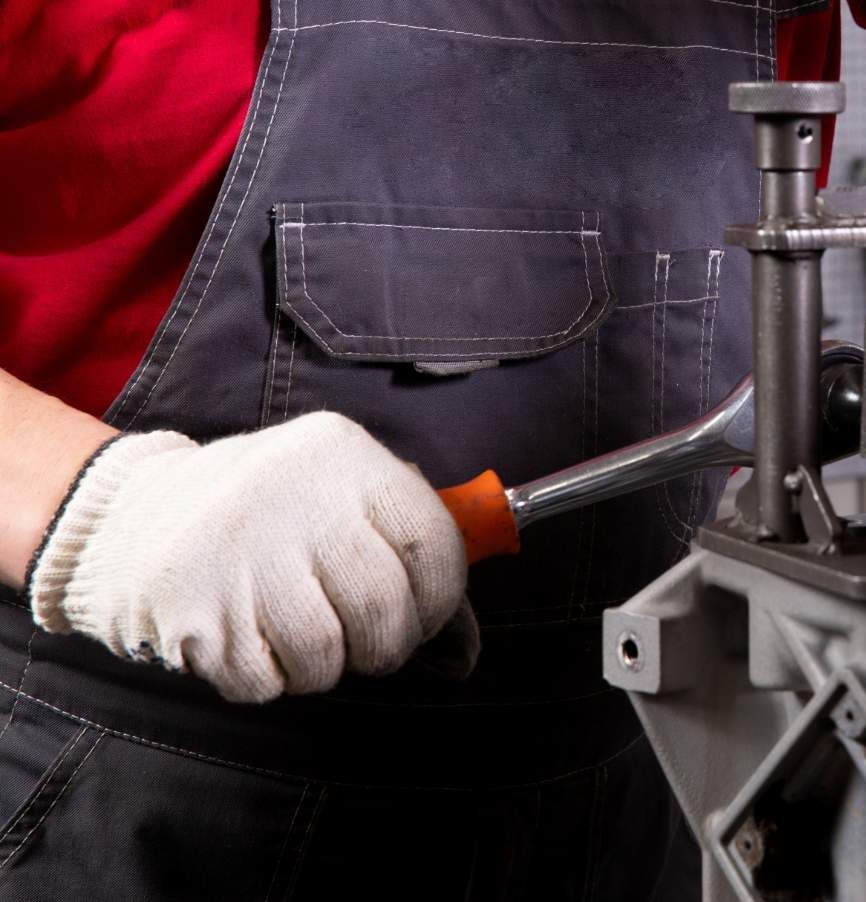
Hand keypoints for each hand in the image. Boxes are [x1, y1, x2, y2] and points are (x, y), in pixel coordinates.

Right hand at [29, 412, 470, 702]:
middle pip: (384, 608)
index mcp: (343, 456)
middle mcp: (294, 498)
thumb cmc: (263, 514)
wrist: (129, 516)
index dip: (441, 599)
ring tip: (299, 637)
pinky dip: (268, 679)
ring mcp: (240, 555)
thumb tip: (463, 637)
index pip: (432, 545)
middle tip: (366, 643)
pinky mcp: (194, 612)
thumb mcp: (335, 490)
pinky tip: (250, 641)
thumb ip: (400, 542)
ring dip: (323, 667)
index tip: (426, 616)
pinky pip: (265, 682)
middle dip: (386, 645)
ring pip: (327, 656)